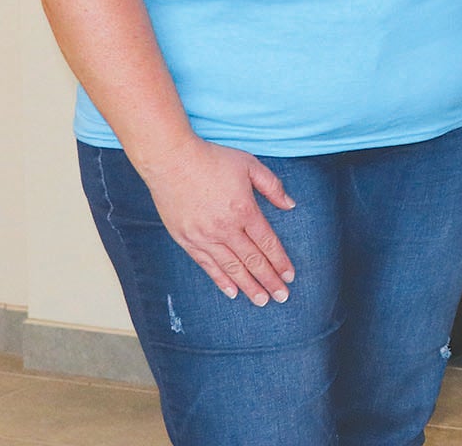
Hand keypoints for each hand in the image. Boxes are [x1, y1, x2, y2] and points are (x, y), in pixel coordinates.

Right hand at [133, 137, 296, 305]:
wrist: (172, 161)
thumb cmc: (212, 160)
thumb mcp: (250, 165)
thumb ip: (272, 186)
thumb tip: (290, 205)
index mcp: (244, 210)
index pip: (267, 243)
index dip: (280, 261)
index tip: (290, 276)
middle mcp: (225, 228)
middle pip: (252, 260)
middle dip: (269, 281)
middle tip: (282, 297)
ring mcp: (204, 237)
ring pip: (231, 268)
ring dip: (249, 286)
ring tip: (262, 301)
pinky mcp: (187, 240)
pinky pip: (207, 265)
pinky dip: (221, 280)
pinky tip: (232, 291)